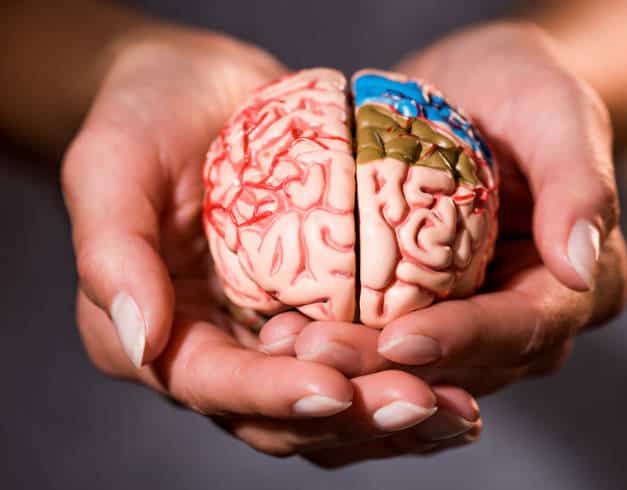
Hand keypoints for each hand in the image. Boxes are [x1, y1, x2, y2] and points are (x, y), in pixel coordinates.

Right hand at [63, 25, 480, 457]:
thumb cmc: (145, 118)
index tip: (335, 390)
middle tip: (424, 404)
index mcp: (159, 337)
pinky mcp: (316, 310)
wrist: (199, 91)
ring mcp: (271, 336)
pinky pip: (363, 354)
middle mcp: (219, 351)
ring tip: (460, 407)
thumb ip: (114, 252)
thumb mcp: (111, 167)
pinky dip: (408, 369)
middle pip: (286, 412)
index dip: (273, 395)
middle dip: (354, 416)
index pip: (215, 387)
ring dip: (393, 411)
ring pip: (333, 400)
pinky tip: (461, 372)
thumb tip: (142, 340)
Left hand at [259, 22, 626, 465]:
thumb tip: (579, 264)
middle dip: (385, 368)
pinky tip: (281, 333)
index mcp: (574, 289)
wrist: (476, 90)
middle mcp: (523, 324)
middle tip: (314, 351)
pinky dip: (336, 346)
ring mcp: (468, 325)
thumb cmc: (523, 92)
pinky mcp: (421, 312)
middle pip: (458, 366)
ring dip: (349, 368)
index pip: (521, 329)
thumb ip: (580, 183)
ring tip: (283, 348)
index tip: (400, 339)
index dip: (462, 341)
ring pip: (412, 369)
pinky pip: (380, 341)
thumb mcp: (558, 112)